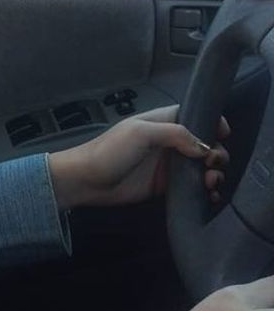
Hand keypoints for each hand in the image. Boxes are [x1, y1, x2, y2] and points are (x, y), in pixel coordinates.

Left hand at [48, 105, 228, 209]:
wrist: (87, 180)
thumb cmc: (109, 151)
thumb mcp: (141, 132)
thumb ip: (175, 134)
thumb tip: (203, 146)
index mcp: (161, 121)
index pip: (194, 116)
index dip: (212, 123)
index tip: (223, 134)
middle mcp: (167, 141)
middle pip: (203, 143)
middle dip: (216, 152)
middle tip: (213, 164)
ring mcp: (167, 164)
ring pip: (201, 166)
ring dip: (212, 173)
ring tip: (210, 181)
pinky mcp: (164, 186)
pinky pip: (191, 186)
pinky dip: (204, 190)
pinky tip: (209, 194)